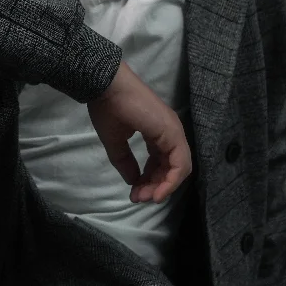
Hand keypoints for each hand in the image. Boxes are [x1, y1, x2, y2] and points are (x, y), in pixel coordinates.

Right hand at [86, 60, 191, 203]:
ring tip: (145, 197)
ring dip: (162, 187)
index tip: (134, 193)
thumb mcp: (116, 142)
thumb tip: (132, 181)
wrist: (106, 87)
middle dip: (156, 187)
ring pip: (179, 169)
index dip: (150, 181)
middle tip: (139, 198)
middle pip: (172, 168)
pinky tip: (157, 192)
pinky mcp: (172, 133)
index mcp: (159, 133)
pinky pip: (180, 163)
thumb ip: (125, 162)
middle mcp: (171, 133)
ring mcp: (174, 132)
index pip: (162, 163)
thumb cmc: (108, 109)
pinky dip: (170, 181)